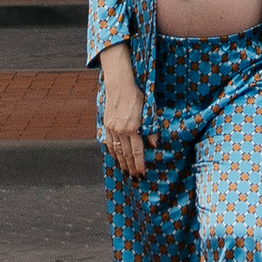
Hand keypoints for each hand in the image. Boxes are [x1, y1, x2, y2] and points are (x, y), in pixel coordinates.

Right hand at [100, 47, 144, 179]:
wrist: (119, 83)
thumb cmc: (136, 95)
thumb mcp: (148, 110)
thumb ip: (150, 129)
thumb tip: (155, 144)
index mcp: (132, 127)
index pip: (137, 151)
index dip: (140, 164)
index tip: (142, 174)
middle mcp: (120, 130)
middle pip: (126, 154)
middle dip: (131, 168)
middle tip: (135, 179)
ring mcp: (111, 128)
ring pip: (117, 151)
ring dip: (122, 163)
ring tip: (126, 173)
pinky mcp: (106, 124)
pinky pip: (109, 143)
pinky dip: (113, 153)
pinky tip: (116, 159)